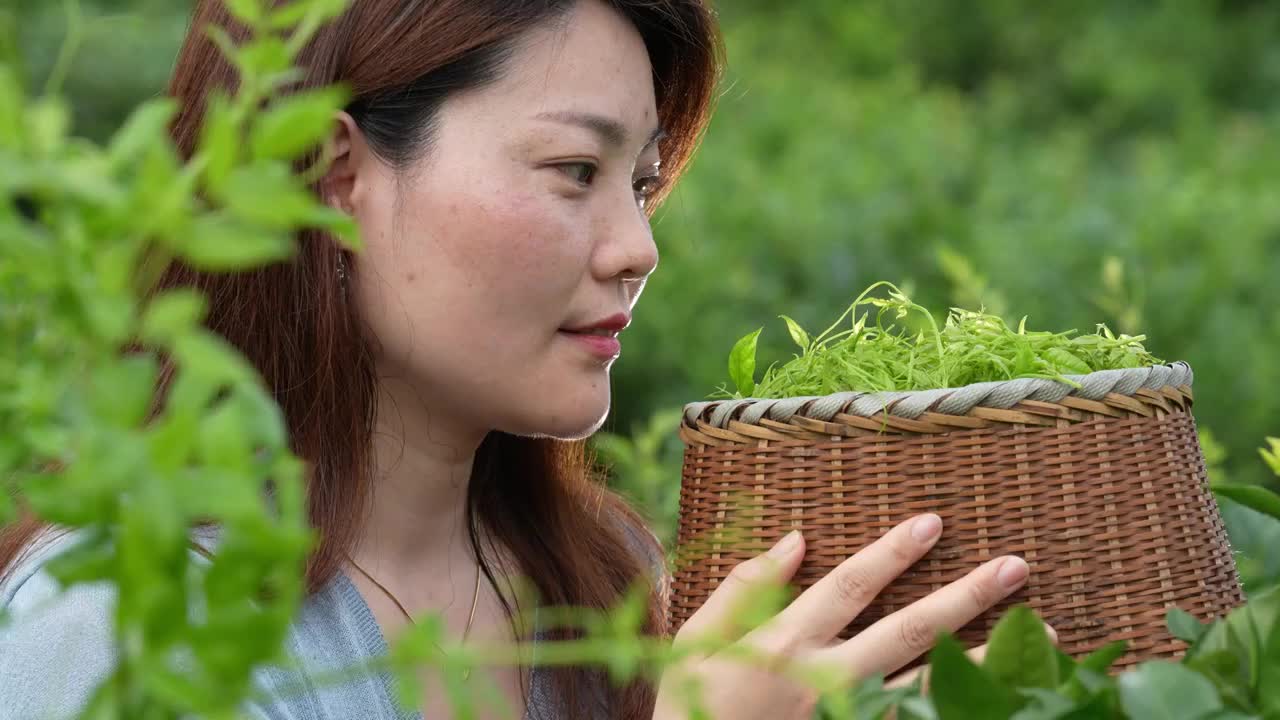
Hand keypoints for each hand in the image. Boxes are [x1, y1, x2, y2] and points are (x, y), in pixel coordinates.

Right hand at [653, 514, 1033, 719]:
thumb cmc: (691, 701)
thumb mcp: (698, 637)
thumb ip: (745, 588)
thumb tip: (797, 541)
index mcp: (786, 642)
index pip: (851, 587)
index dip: (892, 553)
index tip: (934, 523)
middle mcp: (827, 679)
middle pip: (911, 631)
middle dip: (966, 597)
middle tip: (1017, 567)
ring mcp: (847, 718)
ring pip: (932, 685)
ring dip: (989, 658)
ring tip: (1046, 636)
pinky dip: (959, 707)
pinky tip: (1004, 696)